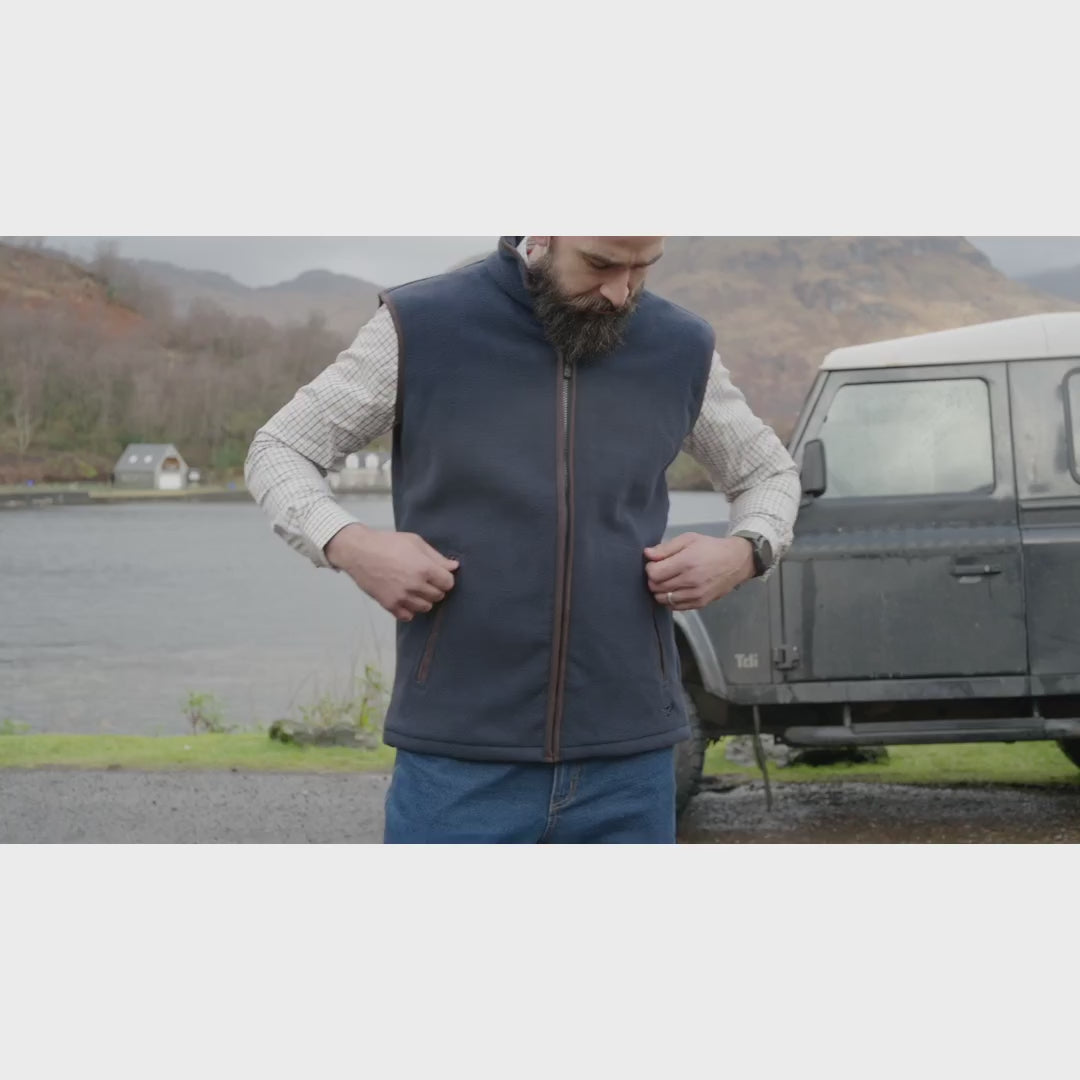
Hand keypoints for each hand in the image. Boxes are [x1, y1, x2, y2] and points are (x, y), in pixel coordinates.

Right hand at [325, 524, 458, 621]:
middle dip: (435, 588)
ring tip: (414, 588)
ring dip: (424, 599)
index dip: (445, 578)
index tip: (438, 575)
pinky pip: (408, 616)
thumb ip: (436, 557)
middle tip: (425, 580)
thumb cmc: (388, 543)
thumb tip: (454, 567)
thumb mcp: (415, 542)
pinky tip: (405, 598)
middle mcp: (415, 585)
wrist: (359, 552)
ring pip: (425, 607)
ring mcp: (402, 597)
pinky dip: (409, 610)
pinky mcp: (389, 605)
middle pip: (438, 596)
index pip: (448, 583)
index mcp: (424, 568)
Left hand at [644, 533, 754, 610]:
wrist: (736, 562)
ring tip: (667, 580)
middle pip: (656, 588)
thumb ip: (666, 548)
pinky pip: (675, 607)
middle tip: (661, 571)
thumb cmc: (710, 548)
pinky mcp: (700, 604)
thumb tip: (647, 554)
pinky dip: (670, 600)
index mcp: (686, 562)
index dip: (650, 568)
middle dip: (654, 579)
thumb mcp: (688, 539)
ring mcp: (696, 595)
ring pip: (663, 599)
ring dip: (660, 591)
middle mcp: (690, 581)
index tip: (655, 563)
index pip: (654, 574)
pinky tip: (675, 589)